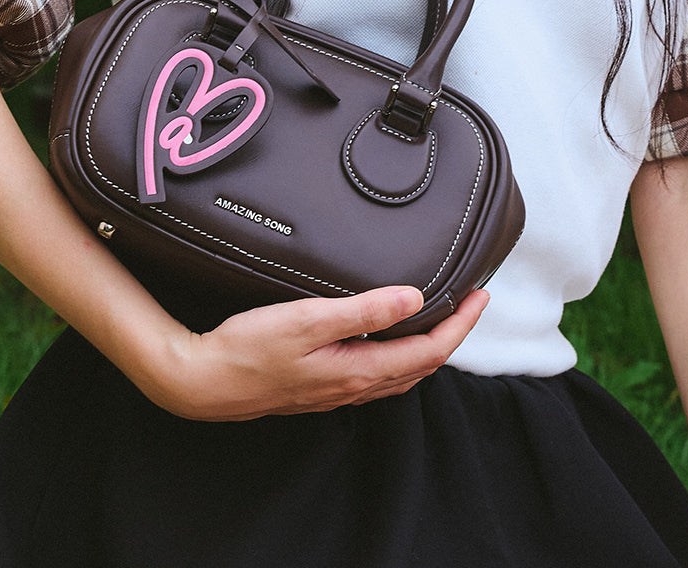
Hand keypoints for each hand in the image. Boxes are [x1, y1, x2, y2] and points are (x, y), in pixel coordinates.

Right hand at [143, 286, 488, 420]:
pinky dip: (402, 354)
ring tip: (442, 316)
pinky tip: (392, 339)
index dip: (461, 325)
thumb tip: (412, 299)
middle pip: (423, 364)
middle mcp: (356, 386)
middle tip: (471, 302)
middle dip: (453, 333)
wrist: (206, 382)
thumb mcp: (308, 320)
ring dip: (430, 345)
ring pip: (403, 372)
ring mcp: (340, 390)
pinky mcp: (324, 387)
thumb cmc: (250, 349)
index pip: (430, 351)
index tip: (481, 297)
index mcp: (359, 370)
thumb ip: (363, 311)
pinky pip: (380, 374)